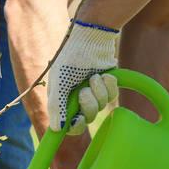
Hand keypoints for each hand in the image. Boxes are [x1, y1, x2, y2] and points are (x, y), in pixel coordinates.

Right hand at [48, 19, 120, 135]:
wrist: (91, 39)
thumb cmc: (70, 59)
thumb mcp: (59, 82)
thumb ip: (56, 106)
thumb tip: (56, 129)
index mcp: (62, 101)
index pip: (69, 125)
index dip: (75, 126)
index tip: (78, 120)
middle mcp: (77, 101)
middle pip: (88, 118)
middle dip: (88, 104)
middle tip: (84, 90)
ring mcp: (93, 94)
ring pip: (102, 107)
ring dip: (99, 91)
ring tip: (94, 76)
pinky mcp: (107, 87)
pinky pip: (112, 96)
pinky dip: (109, 85)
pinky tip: (105, 74)